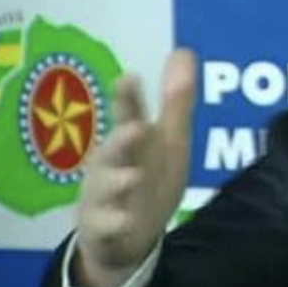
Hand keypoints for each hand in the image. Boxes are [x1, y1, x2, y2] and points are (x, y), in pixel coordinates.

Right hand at [71, 49, 196, 286]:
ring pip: (106, 186)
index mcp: (130, 141)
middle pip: (114, 149)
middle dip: (122, 139)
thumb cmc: (148, 175)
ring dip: (118, 181)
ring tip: (132, 176)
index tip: (129, 77)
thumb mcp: (168, 139)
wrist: (124, 235)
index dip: (128, 99)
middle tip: (135, 128)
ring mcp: (104, 196)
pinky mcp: (102, 227)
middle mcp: (112, 164)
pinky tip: (123, 220)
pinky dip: (113, 222)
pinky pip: (105, 225)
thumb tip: (185, 51)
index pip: (129, 116)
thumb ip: (176, 100)